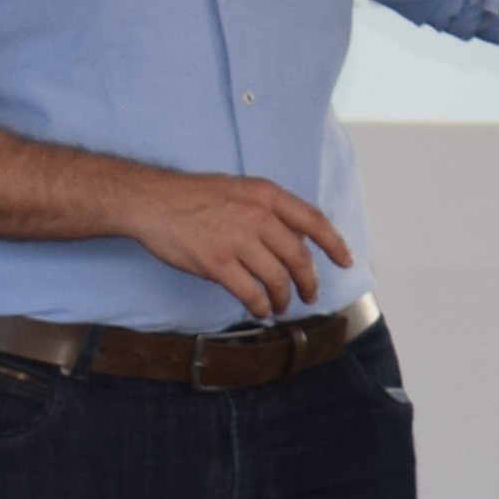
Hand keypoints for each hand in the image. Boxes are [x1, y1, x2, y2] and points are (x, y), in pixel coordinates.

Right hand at [110, 168, 357, 319]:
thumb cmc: (192, 195)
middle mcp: (257, 216)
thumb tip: (292, 236)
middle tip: (310, 294)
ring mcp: (238, 241)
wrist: (152, 200)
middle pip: (299, 257)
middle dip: (309, 281)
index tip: (345, 260)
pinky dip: (260, 306)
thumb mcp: (239, 189)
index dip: (334, 244)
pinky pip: (251, 293)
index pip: (313, 221)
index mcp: (266, 195)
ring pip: (278, 279)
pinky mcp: (218, 264)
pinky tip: (259, 309)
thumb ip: (267, 209)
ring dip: (283, 298)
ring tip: (280, 305)